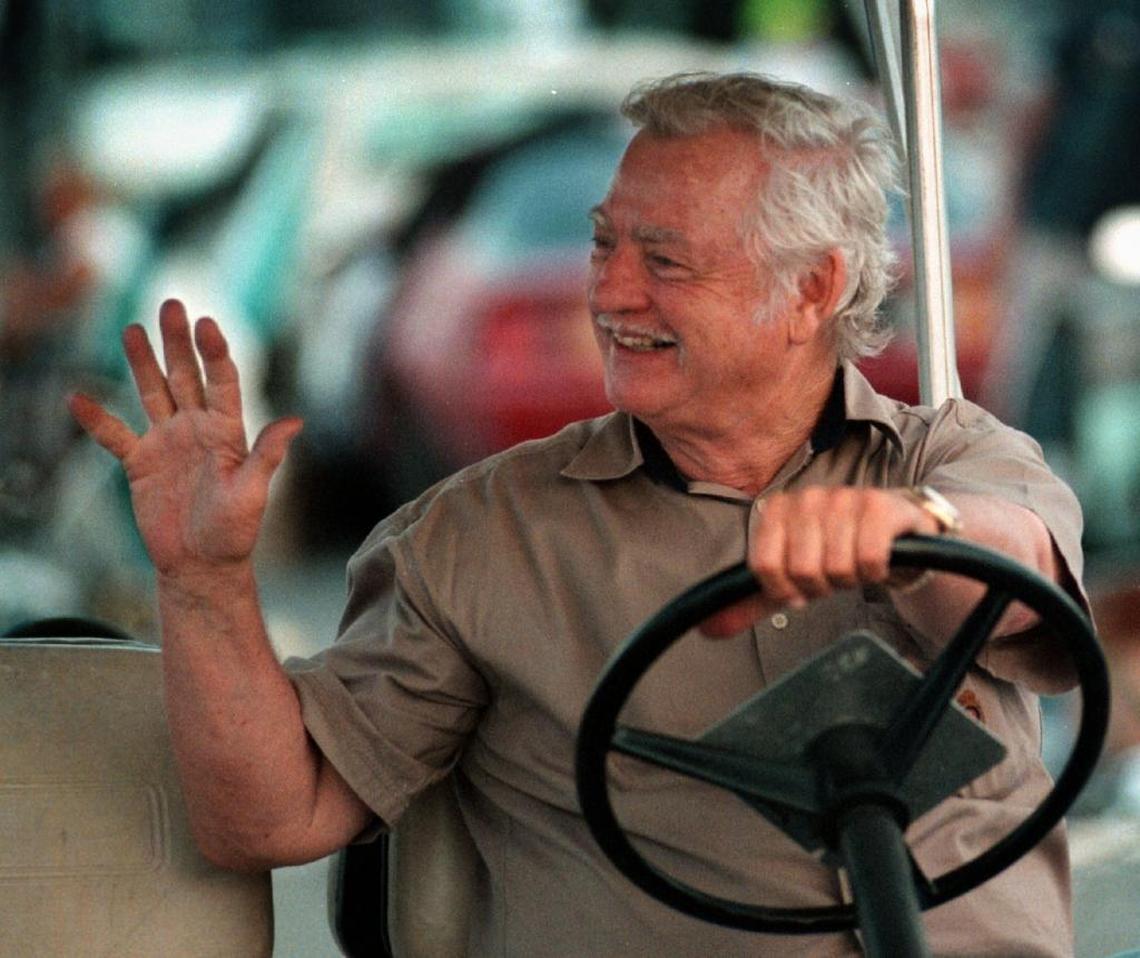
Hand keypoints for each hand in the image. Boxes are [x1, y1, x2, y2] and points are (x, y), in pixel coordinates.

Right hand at [68, 299, 301, 578]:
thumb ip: (268, 454)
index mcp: (228, 432)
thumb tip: (296, 421)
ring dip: (142, 362)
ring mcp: (168, 443)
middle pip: (185, 376)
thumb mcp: (253, 493)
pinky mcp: (141, 463)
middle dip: (177, 341)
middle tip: (170, 303)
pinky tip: (77, 398)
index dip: (215, 352)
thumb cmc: (235, 532)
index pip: (223, 381)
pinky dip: (96, 419)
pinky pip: (114, 435)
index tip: (207, 323)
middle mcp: (197, 429)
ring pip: (153, 392)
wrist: (203, 565)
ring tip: (131, 329)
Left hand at [701, 486, 940, 636]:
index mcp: (777, 509)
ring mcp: (845, 497)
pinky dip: (874, 571)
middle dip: (820, 586)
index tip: (799, 586)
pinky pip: (869, 557)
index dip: (785, 589)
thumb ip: (749, 604)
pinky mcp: (880, 505)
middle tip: (831, 577)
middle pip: (802, 569)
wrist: (890, 535)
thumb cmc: (834, 554)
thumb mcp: (789, 580)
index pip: (765, 566)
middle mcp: (808, 497)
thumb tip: (709, 631)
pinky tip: (875, 561)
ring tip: (853, 566)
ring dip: (848, 579)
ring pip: (836, 565)